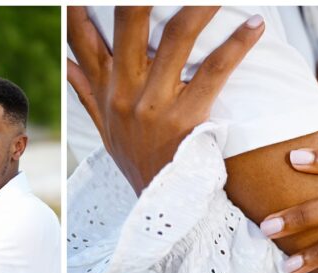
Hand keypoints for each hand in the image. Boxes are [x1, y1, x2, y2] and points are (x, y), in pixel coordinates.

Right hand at [67, 6, 264, 193]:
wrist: (160, 208)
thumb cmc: (137, 161)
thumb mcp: (103, 127)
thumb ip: (84, 89)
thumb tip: (62, 61)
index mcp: (106, 88)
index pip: (81, 35)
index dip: (79, 7)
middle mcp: (126, 91)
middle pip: (128, 21)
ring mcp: (156, 104)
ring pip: (175, 36)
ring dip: (198, 5)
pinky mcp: (187, 117)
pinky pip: (214, 71)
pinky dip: (237, 44)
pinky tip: (255, 24)